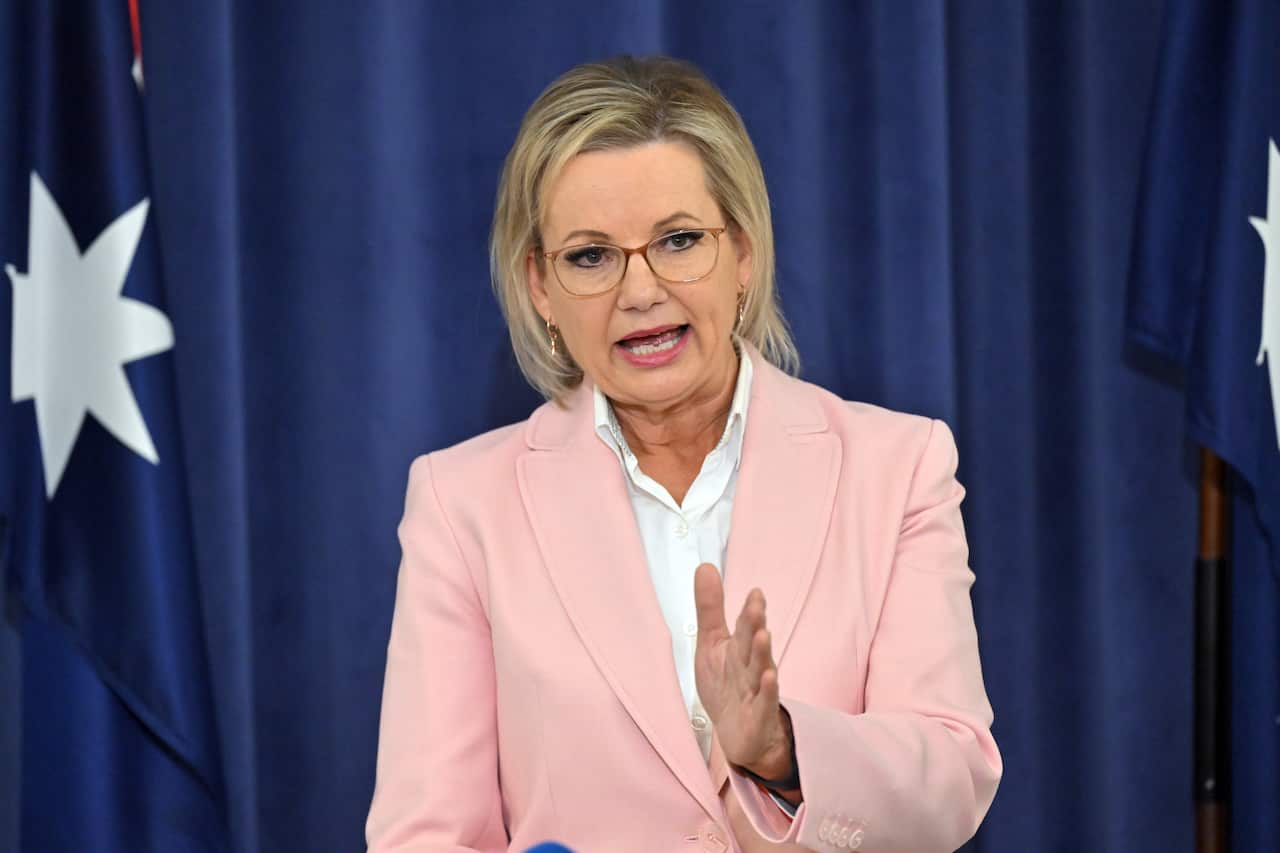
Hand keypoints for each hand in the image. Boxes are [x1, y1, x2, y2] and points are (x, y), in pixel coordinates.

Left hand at [692, 563, 792, 780]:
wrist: (741, 735)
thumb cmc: (727, 684)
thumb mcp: (712, 643)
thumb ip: (710, 607)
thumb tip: (705, 566)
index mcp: (739, 648)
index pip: (745, 626)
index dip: (750, 610)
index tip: (755, 592)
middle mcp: (750, 667)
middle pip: (752, 643)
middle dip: (755, 624)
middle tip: (757, 605)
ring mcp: (756, 692)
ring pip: (759, 670)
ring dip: (761, 653)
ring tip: (764, 635)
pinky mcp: (757, 716)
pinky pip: (763, 702)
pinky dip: (767, 691)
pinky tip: (770, 677)